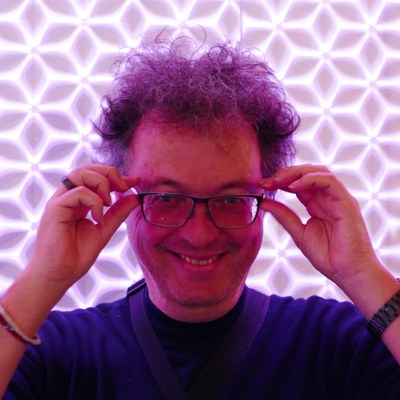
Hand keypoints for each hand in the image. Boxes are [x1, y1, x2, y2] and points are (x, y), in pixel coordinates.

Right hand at [26, 163, 139, 291]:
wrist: (60, 275)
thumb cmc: (77, 255)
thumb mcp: (105, 229)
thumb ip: (118, 213)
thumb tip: (135, 196)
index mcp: (79, 201)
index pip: (96, 176)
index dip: (116, 175)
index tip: (135, 180)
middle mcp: (68, 197)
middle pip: (86, 168)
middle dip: (109, 172)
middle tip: (124, 187)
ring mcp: (60, 201)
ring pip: (79, 173)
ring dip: (101, 183)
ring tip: (109, 203)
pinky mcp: (55, 209)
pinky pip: (77, 192)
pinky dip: (94, 201)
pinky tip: (98, 217)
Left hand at [259, 165, 379, 285]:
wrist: (348, 273)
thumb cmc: (328, 256)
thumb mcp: (299, 233)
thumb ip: (283, 216)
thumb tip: (263, 202)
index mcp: (316, 204)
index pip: (297, 182)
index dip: (279, 180)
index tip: (261, 185)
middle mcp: (327, 197)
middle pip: (306, 173)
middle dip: (284, 173)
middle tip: (266, 182)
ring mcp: (338, 198)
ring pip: (318, 171)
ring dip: (295, 173)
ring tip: (277, 181)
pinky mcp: (346, 202)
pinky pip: (329, 181)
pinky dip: (310, 179)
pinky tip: (293, 187)